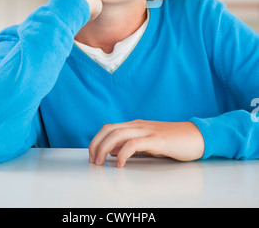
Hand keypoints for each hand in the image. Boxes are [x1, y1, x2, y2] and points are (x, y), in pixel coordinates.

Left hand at [89, 119, 204, 167]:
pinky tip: (119, 164)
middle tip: (93, 160)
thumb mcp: (148, 143)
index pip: (109, 127)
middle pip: (109, 129)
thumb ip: (131, 145)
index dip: (97, 140)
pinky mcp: (156, 139)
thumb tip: (112, 151)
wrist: (196, 137)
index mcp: (136, 125)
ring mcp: (147, 131)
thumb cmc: (174, 142)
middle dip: (96, 144)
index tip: (92, 155)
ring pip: (118, 134)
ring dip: (104, 148)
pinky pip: (134, 144)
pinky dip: (122, 153)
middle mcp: (139, 125)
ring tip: (101, 162)